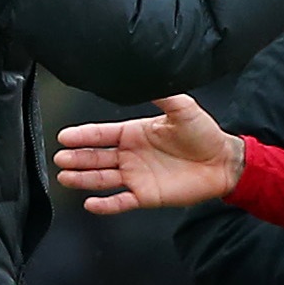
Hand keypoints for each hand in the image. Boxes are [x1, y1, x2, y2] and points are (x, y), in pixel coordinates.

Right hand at [52, 95, 241, 213]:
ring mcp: (136, 176)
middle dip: (77, 158)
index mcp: (135, 133)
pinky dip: (105, 205)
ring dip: (83, 179)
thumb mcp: (183, 108)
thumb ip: (162, 95)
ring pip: (102, 179)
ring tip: (65, 177)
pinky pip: (120, 201)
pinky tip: (90, 203)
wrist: (223, 162)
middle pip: (96, 157)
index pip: (102, 134)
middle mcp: (131, 155)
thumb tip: (143, 79)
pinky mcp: (146, 196)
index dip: (83, 135)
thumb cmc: (204, 134)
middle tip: (60, 158)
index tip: (64, 137)